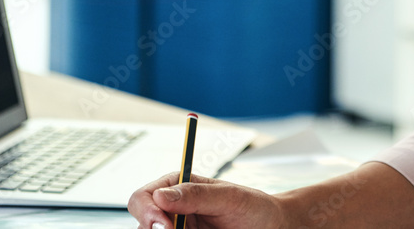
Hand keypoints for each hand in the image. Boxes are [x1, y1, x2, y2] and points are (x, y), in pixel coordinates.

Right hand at [128, 172, 289, 228]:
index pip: (143, 197)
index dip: (147, 211)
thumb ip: (195, 195)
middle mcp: (172, 211)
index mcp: (177, 188)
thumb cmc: (254, 206)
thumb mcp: (228, 196)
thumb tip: (160, 195)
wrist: (271, 226)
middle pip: (143, 224)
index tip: (163, 225)